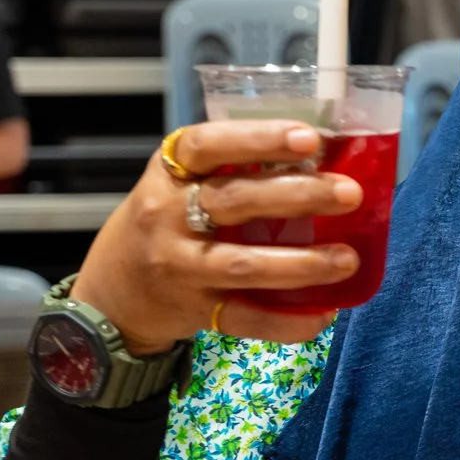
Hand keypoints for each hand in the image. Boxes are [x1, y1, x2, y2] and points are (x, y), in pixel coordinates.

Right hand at [74, 122, 360, 355]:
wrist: (110, 296)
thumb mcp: (178, 186)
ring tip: (347, 259)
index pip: (208, 145)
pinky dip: (287, 321)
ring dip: (301, 263)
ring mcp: (179, 267)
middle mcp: (167, 216)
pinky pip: (245, 318)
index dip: (258, 139)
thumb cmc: (164, 225)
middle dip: (297, 195)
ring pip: (243, 265)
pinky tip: (324, 312)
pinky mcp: (192, 311)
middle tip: (350, 193)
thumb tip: (322, 160)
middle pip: (234, 201)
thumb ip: (231, 172)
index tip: (309, 138)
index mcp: (169, 174)